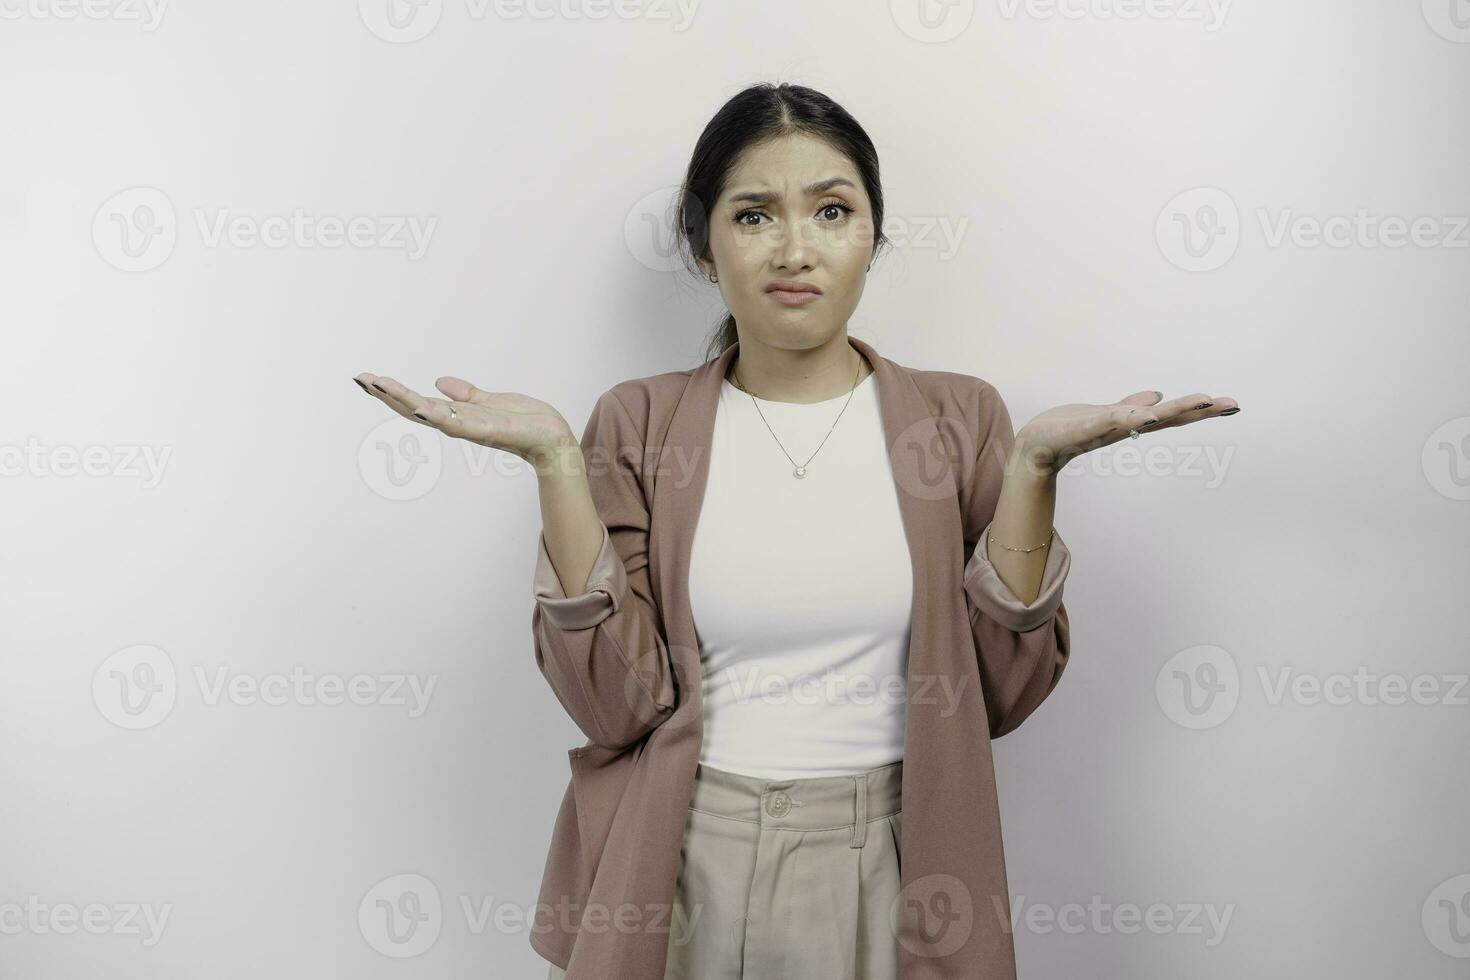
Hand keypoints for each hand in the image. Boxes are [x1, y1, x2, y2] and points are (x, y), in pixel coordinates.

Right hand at [353, 373, 576, 471]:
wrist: (554, 439)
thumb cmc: (526, 422)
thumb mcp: (491, 401)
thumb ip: (466, 395)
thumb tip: (439, 381)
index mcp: (458, 415)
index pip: (417, 402)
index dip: (392, 392)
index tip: (367, 378)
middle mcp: (459, 424)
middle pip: (414, 409)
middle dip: (387, 395)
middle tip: (360, 379)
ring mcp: (472, 428)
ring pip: (430, 414)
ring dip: (403, 400)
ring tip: (379, 386)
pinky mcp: (489, 430)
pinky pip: (459, 424)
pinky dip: (439, 416)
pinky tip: (421, 405)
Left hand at [1011, 389, 1240, 477]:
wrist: (1034, 448)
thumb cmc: (1068, 431)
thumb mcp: (1104, 415)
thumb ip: (1131, 407)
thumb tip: (1157, 395)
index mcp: (1131, 423)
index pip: (1172, 416)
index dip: (1201, 410)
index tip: (1232, 405)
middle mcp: (1124, 428)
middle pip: (1168, 418)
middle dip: (1199, 410)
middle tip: (1231, 404)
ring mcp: (1105, 429)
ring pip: (1145, 418)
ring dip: (1173, 411)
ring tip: (1201, 401)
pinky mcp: (1083, 429)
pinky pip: (1108, 421)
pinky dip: (1128, 418)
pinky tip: (1145, 415)